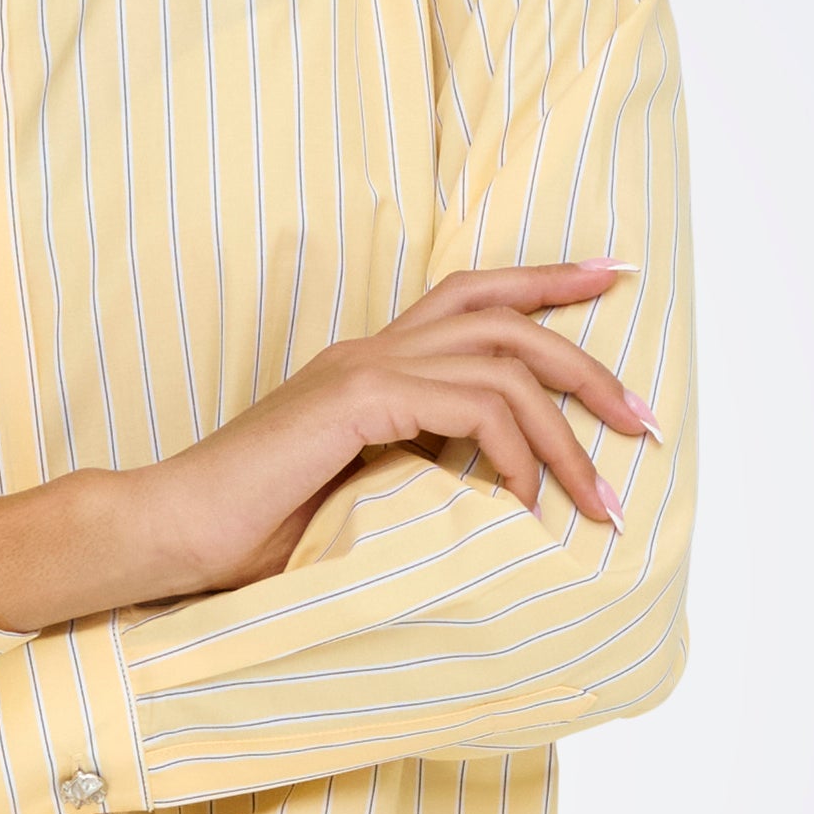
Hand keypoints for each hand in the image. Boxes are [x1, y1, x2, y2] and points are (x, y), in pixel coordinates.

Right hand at [0, 262, 655, 640]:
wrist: (169, 535)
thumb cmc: (250, 536)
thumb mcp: (360, 497)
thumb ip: (419, 473)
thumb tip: (495, 495)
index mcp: (368, 365)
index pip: (473, 296)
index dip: (546, 279)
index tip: (612, 277)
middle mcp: (370, 350)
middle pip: (505, 318)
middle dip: (588, 361)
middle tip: (644, 420)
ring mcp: (361, 369)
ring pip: (502, 367)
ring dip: (566, 435)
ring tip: (598, 500)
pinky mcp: (354, 401)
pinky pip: (468, 407)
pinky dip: (513, 455)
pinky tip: (524, 508)